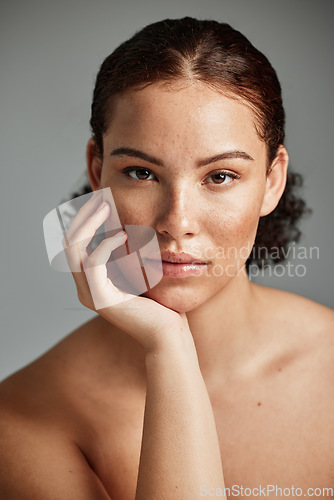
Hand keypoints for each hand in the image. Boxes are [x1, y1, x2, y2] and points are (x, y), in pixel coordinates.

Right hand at [62, 191, 194, 353]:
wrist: (166, 333)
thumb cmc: (158, 304)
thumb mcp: (138, 272)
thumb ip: (126, 256)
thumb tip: (124, 230)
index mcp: (91, 281)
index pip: (75, 244)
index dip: (83, 219)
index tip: (98, 199)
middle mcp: (85, 287)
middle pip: (69, 242)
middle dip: (82, 216)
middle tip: (98, 196)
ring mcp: (90, 294)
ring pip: (74, 248)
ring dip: (89, 223)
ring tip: (105, 206)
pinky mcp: (101, 298)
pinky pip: (94, 262)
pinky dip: (105, 244)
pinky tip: (122, 235)